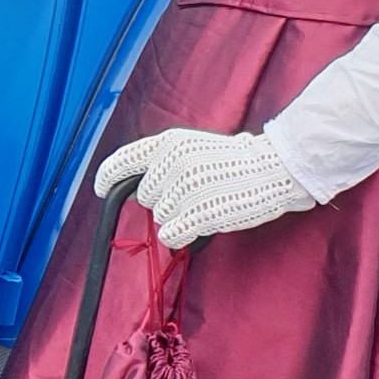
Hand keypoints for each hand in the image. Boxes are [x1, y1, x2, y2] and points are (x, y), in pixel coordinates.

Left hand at [94, 127, 314, 249]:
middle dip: (162, 200)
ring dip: (178, 217)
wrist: (276, 167)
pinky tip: (201, 223)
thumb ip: (160, 164)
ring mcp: (184, 189)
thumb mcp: (192, 149)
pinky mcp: (198, 213)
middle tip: (193, 194)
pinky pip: (171, 235)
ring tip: (206, 203)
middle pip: (144, 197)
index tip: (102, 189)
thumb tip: (131, 189)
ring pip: (160, 217)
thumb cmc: (235, 161)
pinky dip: (182, 234)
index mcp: (168, 143)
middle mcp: (171, 163)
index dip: (107, 178)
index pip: (122, 162)